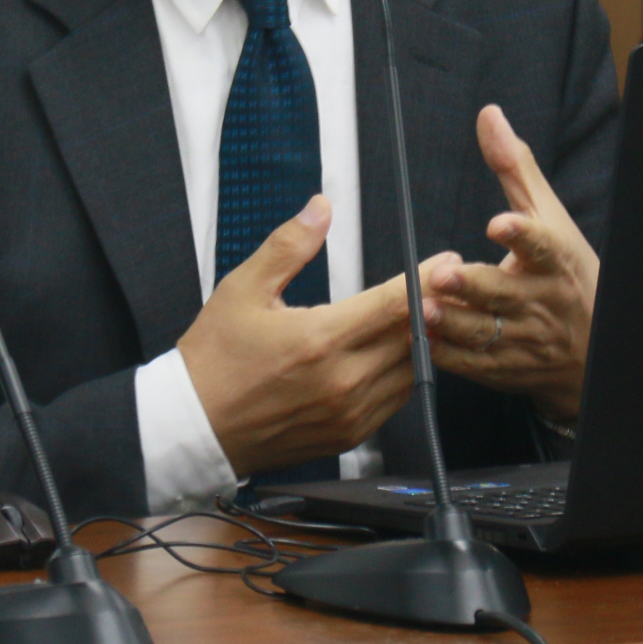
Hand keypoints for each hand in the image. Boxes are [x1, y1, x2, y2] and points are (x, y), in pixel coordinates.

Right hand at [176, 197, 421, 476]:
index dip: (427, 281)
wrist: (194, 427)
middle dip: (434, 307)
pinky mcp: (347, 436)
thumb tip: (320, 207)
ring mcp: (348, 413)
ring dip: (421, 343)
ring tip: (427, 316)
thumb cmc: (214, 359)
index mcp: (319, 339)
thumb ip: (289, 246)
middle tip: (448, 284)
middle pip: (412, 338)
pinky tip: (397, 353)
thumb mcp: (243, 289)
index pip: (394, 305)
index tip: (446, 264)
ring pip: (409, 372)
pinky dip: (402, 374)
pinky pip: (393, 401)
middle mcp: (341, 381)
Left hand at [424, 104, 600, 424]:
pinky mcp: (507, 368)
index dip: (521, 235)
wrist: (595, 347)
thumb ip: (515, 167)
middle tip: (444, 274)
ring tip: (426, 309)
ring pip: (486, 334)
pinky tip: (425, 338)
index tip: (499, 224)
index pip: (542, 245)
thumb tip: (489, 116)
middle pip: (505, 294)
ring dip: (454, 323)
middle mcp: (541, 301)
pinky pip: (474, 365)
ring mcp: (525, 339)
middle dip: (475, 286)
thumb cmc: (566, 272)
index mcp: (554, 259)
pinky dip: (448, 354)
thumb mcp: (550, 217)